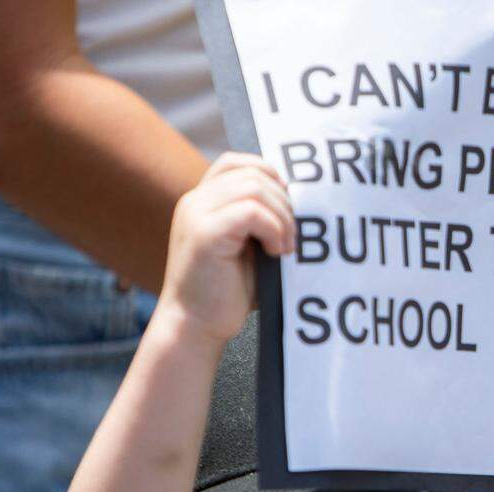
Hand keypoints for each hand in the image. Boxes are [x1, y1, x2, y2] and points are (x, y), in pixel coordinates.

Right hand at [157, 152, 295, 343]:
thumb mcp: (246, 247)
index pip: (236, 162)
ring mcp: (196, 215)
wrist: (194, 327)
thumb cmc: (225, 293)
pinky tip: (276, 252)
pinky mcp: (204, 234)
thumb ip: (260, 219)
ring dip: (282, 217)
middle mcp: (195, 201)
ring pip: (255, 188)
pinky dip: (273, 228)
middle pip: (253, 174)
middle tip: (291, 237)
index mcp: (201, 201)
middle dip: (283, 202)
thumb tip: (298, 199)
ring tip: (284, 247)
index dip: (268, 175)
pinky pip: (251, 211)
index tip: (286, 208)